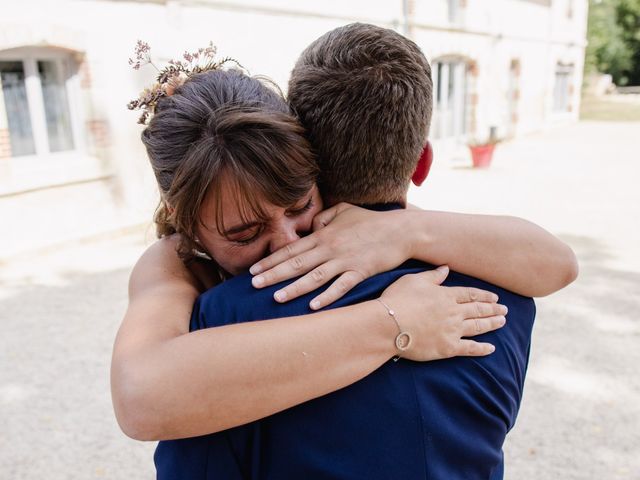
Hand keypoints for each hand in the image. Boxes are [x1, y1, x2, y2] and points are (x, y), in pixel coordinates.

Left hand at [250, 203, 412, 308]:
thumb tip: (312, 227)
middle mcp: (330, 248)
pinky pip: (341, 287)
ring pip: (314, 277)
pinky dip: (327, 297)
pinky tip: (313, 307)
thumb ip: (324, 217)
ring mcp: (345, 260)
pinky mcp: (361, 272)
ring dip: (294, 288)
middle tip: (253, 284)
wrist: (401, 230)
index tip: (253, 269)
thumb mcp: (345, 210)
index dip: (271, 260)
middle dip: (273, 274)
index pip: (291, 249)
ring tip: (276, 298)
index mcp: (323, 235)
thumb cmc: (372, 221)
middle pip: (296, 264)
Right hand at [379, 266, 506, 359]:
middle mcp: (454, 312)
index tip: (495, 297)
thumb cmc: (398, 299)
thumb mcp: (414, 280)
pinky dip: (482, 348)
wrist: (389, 324)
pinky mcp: (448, 347)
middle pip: (478, 310)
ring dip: (492, 324)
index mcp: (447, 295)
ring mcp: (453, 330)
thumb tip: (446, 268)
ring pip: (478, 327)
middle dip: (493, 309)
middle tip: (505, 310)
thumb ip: (433, 276)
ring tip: (502, 322)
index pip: (471, 294)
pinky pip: (470, 348)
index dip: (484, 295)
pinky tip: (491, 348)